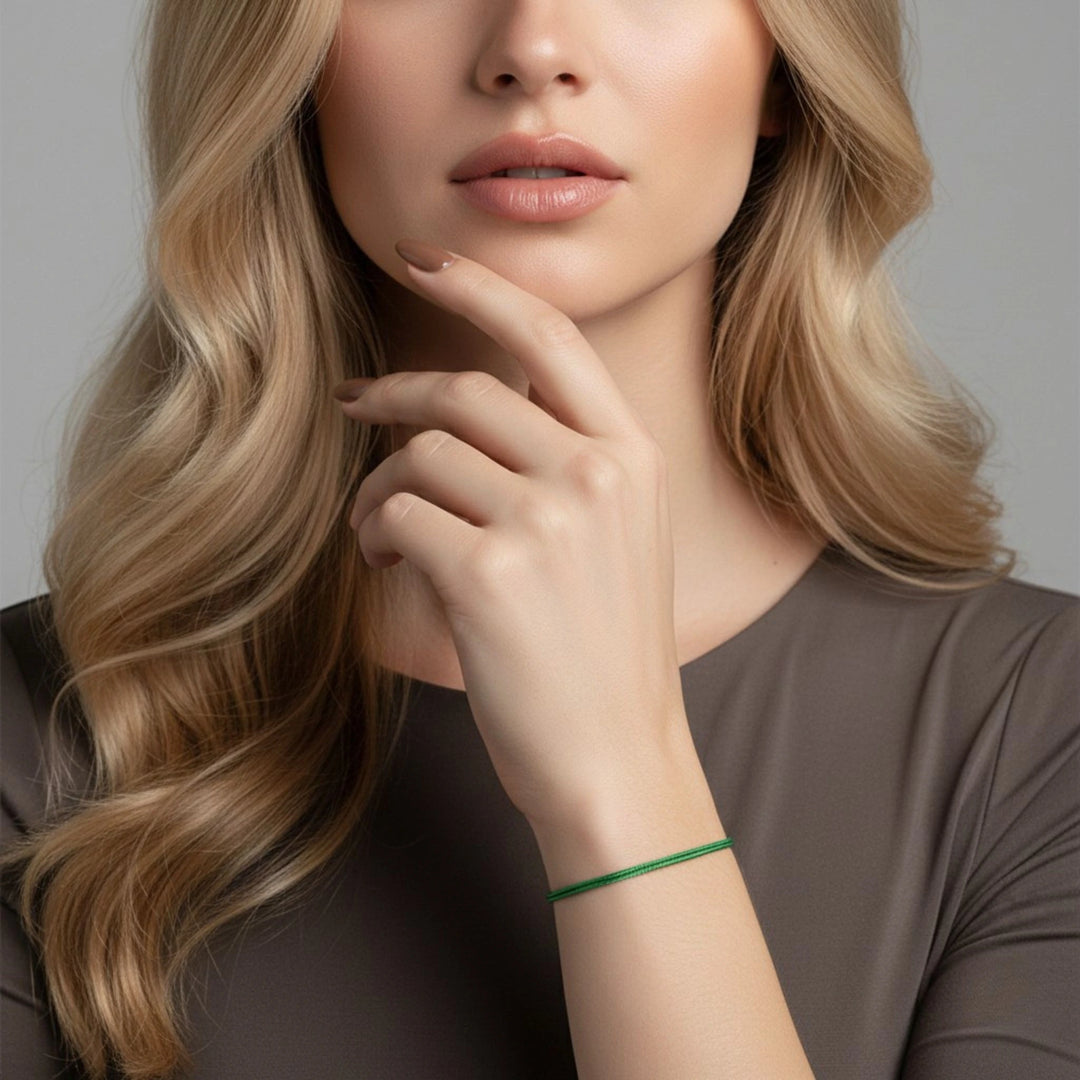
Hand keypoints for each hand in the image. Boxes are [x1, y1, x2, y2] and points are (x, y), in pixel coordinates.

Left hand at [337, 241, 691, 832]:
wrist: (617, 759)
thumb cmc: (606, 654)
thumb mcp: (621, 539)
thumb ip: (568, 462)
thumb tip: (468, 410)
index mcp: (633, 457)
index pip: (550, 336)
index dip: (479, 286)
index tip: (423, 259)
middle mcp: (596, 475)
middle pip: (462, 391)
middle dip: (394, 394)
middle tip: (354, 404)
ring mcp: (547, 521)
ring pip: (418, 456)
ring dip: (379, 487)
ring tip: (381, 530)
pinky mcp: (488, 572)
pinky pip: (397, 513)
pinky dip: (374, 531)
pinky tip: (384, 561)